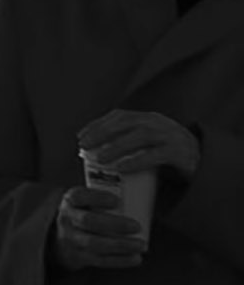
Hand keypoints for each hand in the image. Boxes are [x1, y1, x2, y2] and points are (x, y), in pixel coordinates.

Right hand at [51, 186, 145, 270]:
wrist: (65, 239)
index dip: (97, 198)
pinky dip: (120, 260)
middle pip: (88, 221)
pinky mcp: (78, 257)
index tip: (117, 201)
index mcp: (71, 201)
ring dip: (120, 245)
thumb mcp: (88, 202)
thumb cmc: (86, 214)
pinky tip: (136, 258)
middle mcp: (67, 219)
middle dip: (114, 224)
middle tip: (137, 226)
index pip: (78, 196)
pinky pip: (100, 260)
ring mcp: (71, 239)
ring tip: (141, 245)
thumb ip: (106, 198)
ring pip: (94, 243)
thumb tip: (143, 195)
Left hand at [77, 109, 198, 176]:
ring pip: (141, 136)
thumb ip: (125, 145)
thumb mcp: (146, 145)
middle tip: (84, 146)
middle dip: (102, 133)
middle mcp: (160, 123)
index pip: (119, 116)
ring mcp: (172, 136)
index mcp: (149, 118)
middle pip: (127, 123)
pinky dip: (137, 161)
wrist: (203, 164)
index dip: (98, 124)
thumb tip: (90, 155)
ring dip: (117, 146)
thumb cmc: (166, 156)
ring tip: (99, 159)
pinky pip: (157, 155)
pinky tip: (121, 168)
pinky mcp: (181, 152)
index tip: (80, 136)